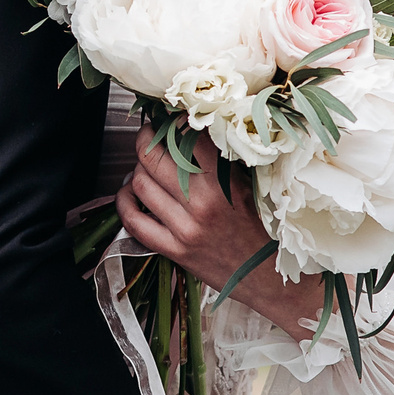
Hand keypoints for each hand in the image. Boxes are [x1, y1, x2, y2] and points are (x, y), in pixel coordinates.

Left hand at [118, 130, 321, 337]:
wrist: (268, 277)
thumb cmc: (264, 228)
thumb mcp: (251, 186)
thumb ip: (223, 159)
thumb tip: (194, 129)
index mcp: (224, 183)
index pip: (186, 138)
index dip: (173, 121)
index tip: (171, 117)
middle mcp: (201, 204)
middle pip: (153, 157)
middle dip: (145, 139)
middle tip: (149, 134)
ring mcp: (184, 229)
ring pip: (140, 184)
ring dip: (136, 170)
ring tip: (144, 166)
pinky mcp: (174, 250)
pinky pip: (135, 222)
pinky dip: (125, 203)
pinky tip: (128, 194)